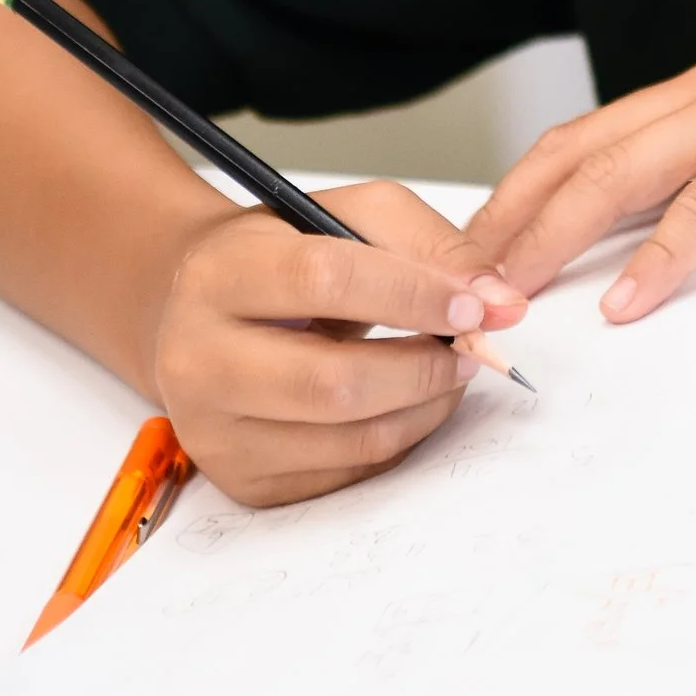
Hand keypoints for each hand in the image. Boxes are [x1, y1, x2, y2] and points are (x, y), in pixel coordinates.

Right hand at [150, 177, 528, 504]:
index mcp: (220, 273)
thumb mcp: (350, 216)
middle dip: (424, 369)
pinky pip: (344, 475)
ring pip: (346, 439)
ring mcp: (213, 430)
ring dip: (423, 408)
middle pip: (332, 382)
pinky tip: (406, 404)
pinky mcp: (241, 479)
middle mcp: (197, 356)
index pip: (323, 281)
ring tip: (448, 373)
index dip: (411, 295)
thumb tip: (497, 302)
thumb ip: (429, 245)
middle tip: (472, 350)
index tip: (474, 307)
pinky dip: (396, 441)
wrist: (202, 314)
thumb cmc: (286, 257)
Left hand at [462, 15, 695, 323]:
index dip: (516, 196)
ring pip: (618, 174)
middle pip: (575, 155)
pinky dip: (659, 256)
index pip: (580, 141)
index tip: (468, 255)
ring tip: (506, 296)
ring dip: (552, 238)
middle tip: (450, 284)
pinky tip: (626, 301)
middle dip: (506, 220)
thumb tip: (669, 237)